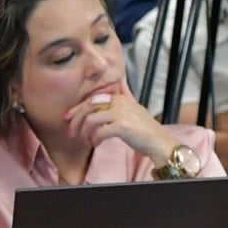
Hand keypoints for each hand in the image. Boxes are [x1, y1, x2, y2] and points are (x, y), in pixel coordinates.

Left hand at [65, 81, 179, 165]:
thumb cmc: (146, 129)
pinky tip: (95, 144)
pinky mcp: (121, 127)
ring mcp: (120, 114)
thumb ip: (124, 96)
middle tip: (71, 132)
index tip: (68, 117)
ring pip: (91, 120)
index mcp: (120, 98)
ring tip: (86, 140)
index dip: (77, 108)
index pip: (92, 99)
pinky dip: (94, 139)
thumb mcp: (134, 108)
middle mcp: (120, 103)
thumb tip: (119, 83)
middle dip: (76, 120)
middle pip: (88, 107)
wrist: (159, 141)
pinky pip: (99, 132)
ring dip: (85, 132)